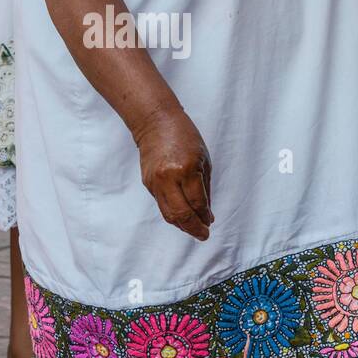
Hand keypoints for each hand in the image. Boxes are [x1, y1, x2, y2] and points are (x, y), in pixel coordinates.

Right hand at [134, 105, 212, 240]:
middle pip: (181, 214)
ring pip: (168, 214)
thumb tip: (207, 213)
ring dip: (182, 225)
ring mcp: (155, 182)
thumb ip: (205, 188)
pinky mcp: (147, 183)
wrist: (155, 122)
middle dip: (194, 228)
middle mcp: (168, 178)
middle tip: (203, 234)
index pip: (197, 203)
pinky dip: (173, 213)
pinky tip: (182, 215)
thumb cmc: (184, 136)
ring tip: (193, 229)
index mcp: (186, 170)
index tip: (210, 222)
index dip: (205, 216)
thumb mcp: (203, 160)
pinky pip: (162, 204)